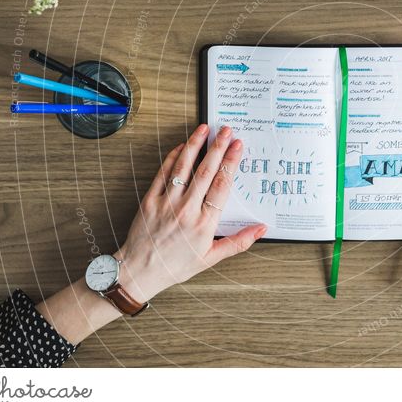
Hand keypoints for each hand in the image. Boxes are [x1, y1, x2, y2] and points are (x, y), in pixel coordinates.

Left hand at [115, 124, 266, 301]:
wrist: (140, 271)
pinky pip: (163, 174)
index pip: (222, 186)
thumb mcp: (211, 257)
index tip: (238, 146)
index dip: (231, 162)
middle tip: (226, 131)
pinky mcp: (150, 200)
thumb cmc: (176, 266)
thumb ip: (238, 242)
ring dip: (195, 145)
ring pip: (184, 168)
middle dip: (218, 147)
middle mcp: (186, 210)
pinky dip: (172, 158)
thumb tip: (261, 229)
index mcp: (204, 223)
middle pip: (206, 171)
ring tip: (204, 129)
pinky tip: (182, 147)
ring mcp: (167, 203)